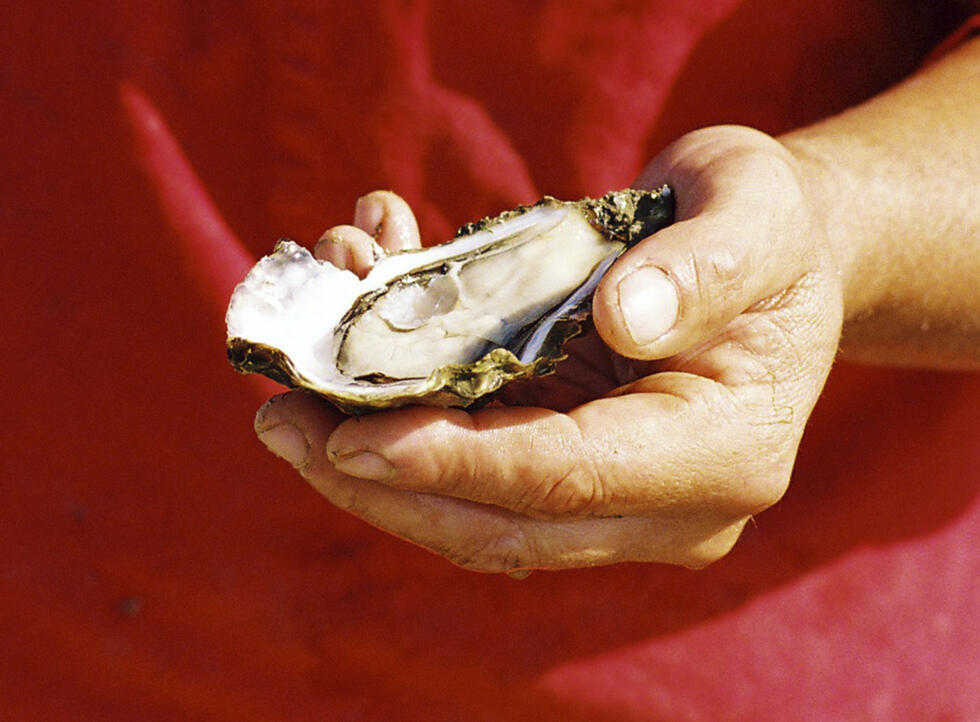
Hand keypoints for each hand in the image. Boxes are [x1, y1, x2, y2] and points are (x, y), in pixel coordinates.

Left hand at [254, 125, 843, 571]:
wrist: (777, 258)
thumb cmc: (766, 225)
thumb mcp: (754, 214)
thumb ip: (700, 268)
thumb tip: (621, 320)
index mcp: (723, 454)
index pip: (568, 480)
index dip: (455, 462)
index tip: (352, 435)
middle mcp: (669, 506)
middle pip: (505, 527)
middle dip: (385, 484)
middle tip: (283, 426)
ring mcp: (621, 504)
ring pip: (477, 520)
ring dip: (376, 473)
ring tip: (289, 413)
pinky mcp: (579, 480)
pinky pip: (480, 477)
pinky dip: (409, 436)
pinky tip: (353, 376)